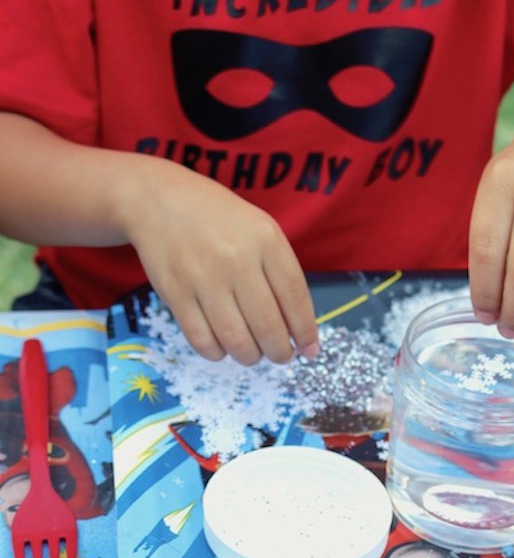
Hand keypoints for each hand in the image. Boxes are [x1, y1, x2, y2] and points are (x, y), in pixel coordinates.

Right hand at [122, 159, 318, 363]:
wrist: (160, 201)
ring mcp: (203, 277)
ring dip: (250, 357)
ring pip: (236, 340)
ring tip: (252, 353)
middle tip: (280, 356)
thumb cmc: (220, 221)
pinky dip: (217, 353)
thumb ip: (280, 272)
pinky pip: (203, 340)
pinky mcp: (176, 294)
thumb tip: (297, 329)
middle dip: (280, 352)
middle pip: (268, 325)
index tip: (309, 350)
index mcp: (265, 239)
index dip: (305, 331)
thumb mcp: (260, 230)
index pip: (295, 297)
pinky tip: (223, 347)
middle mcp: (236, 258)